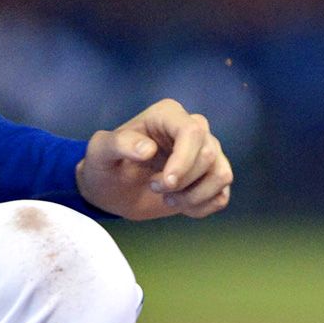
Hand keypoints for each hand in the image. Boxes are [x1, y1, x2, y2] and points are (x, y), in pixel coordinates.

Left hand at [74, 98, 231, 220]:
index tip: (165, 184)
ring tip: (168, 199)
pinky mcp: (211, 179)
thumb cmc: (106, 164)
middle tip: (154, 187)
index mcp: (168, 115)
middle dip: (182, 182)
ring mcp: (207, 154)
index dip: (184, 161)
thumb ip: (120, 145)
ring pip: (222, 175)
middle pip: (209, 155)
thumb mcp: (101, 152)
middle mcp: (194, 130)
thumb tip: (148, 149)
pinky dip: (201, 207)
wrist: (113, 189)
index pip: (193, 132)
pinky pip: (221, 196)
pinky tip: (180, 205)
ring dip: (194, 196)